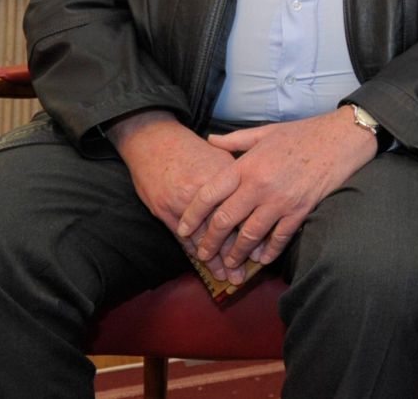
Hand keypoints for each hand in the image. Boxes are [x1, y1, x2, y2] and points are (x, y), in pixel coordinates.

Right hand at [108, 110, 245, 279]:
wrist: (154, 140)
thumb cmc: (191, 149)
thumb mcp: (221, 156)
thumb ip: (240, 177)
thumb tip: (259, 197)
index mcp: (225, 174)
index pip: (242, 209)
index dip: (252, 232)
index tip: (262, 250)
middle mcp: (205, 190)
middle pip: (224, 227)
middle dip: (234, 252)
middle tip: (243, 274)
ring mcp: (182, 202)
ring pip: (202, 237)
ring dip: (214, 259)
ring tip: (226, 277)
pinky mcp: (164, 210)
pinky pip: (182, 236)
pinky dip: (193, 250)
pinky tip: (203, 264)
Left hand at [180, 108, 378, 271]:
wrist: (342, 138)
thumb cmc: (303, 133)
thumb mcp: (266, 132)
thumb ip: (235, 140)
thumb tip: (209, 139)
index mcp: (247, 165)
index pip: (209, 194)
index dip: (193, 215)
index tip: (183, 229)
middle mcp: (260, 185)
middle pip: (225, 221)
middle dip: (210, 242)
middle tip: (202, 254)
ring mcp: (281, 201)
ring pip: (250, 235)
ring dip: (236, 253)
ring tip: (229, 264)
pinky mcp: (301, 210)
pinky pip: (280, 238)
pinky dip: (269, 251)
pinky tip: (261, 259)